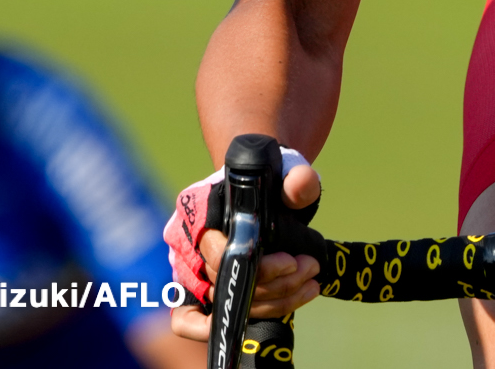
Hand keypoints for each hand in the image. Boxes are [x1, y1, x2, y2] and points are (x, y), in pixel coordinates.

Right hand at [163, 154, 324, 341]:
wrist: (263, 189)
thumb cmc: (271, 181)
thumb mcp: (288, 172)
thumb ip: (297, 179)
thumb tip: (300, 187)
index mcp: (197, 207)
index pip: (216, 250)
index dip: (256, 264)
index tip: (291, 261)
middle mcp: (184, 240)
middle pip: (223, 279)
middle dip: (274, 283)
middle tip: (309, 269)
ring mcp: (189, 266)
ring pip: (224, 300)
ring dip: (272, 300)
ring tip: (309, 283)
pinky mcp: (197, 286)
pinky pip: (195, 317)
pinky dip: (224, 322)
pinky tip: (268, 313)